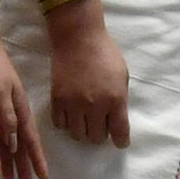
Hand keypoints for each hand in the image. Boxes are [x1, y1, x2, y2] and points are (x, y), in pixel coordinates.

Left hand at [0, 31, 48, 178]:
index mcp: (20, 109)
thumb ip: (5, 113)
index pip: (30, 140)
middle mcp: (13, 115)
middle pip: (22, 147)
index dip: (37, 159)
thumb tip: (13, 142)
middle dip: (26, 168)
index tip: (44, 178)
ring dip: (12, 164)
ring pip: (9, 145)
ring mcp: (2, 114)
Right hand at [47, 0, 131, 148]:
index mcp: (115, 99)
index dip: (120, 141)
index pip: (120, 134)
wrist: (78, 38)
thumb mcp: (122, 76)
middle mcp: (95, 106)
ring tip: (84, 119)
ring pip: (77, 135)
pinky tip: (70, 113)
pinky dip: (66, 122)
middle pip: (96, 138)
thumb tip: (116, 119)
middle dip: (100, 134)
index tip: (119, 141)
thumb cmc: (105, 53)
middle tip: (100, 124)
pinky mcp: (57, 100)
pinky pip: (60, 124)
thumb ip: (119, 99)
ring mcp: (74, 104)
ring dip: (82, 130)